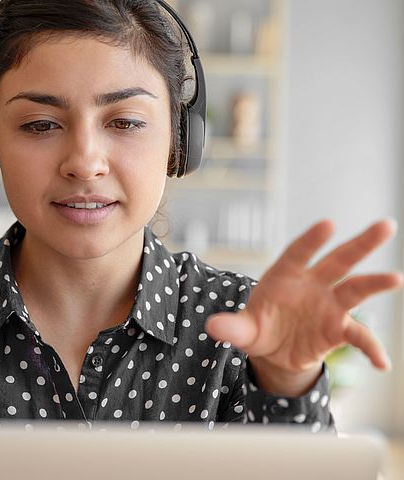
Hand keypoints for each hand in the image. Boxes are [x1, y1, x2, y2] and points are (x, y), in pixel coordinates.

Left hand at [205, 219, 402, 396]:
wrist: (274, 351)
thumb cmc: (258, 328)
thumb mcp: (243, 330)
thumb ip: (232, 327)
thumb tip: (213, 327)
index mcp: (284, 276)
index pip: (298, 253)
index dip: (311, 240)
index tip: (328, 224)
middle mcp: (312, 285)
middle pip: (338, 261)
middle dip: (360, 244)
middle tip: (385, 226)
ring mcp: (328, 305)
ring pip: (355, 289)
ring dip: (375, 283)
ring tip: (396, 278)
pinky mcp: (338, 328)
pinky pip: (359, 336)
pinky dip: (371, 348)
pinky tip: (382, 363)